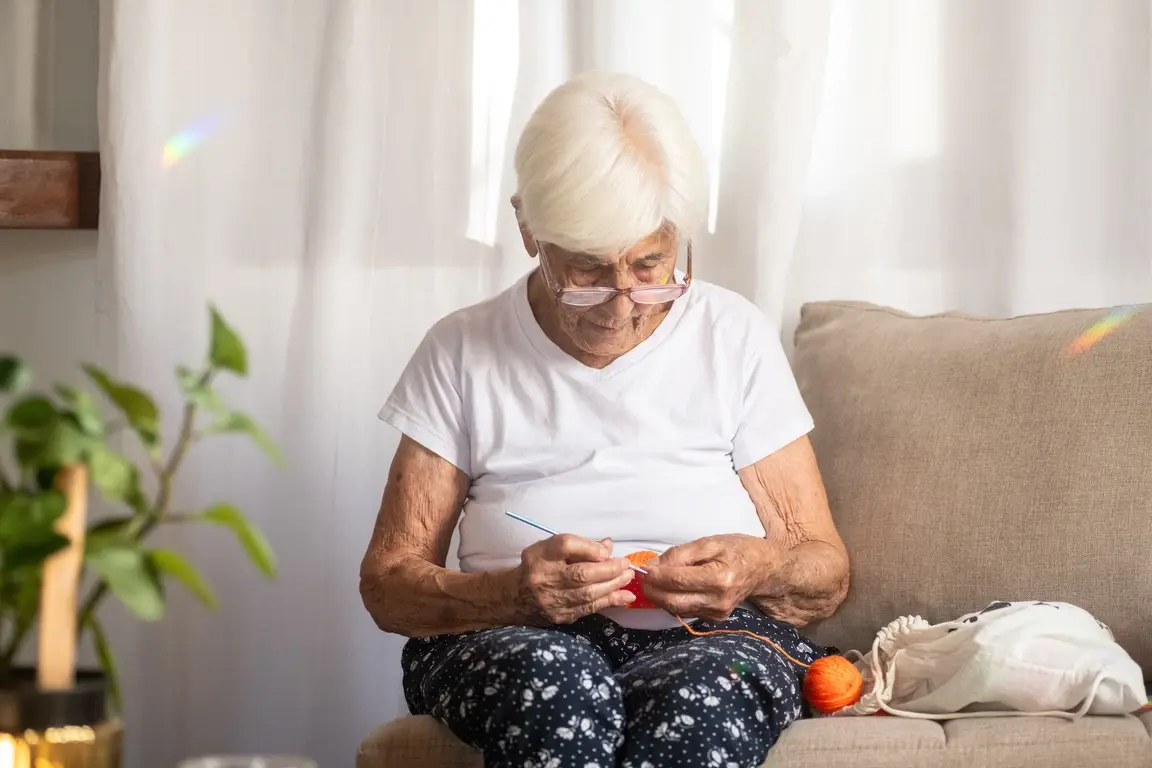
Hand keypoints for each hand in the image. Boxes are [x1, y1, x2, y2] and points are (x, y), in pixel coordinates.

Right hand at [514, 534, 635, 624]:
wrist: (515, 598)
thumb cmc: (538, 567)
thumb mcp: (550, 549)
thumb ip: (579, 546)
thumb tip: (608, 546)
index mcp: (540, 555)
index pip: (565, 545)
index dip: (589, 547)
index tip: (607, 549)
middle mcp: (544, 577)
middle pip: (580, 573)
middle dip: (608, 569)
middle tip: (626, 565)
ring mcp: (552, 600)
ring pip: (587, 594)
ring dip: (613, 585)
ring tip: (628, 577)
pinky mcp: (561, 616)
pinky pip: (589, 608)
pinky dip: (609, 601)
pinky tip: (625, 597)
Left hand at [642, 535, 779, 621]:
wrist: (764, 569)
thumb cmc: (738, 550)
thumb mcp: (710, 542)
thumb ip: (680, 554)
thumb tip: (653, 565)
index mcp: (719, 578)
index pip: (678, 580)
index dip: (656, 575)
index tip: (642, 568)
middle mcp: (719, 600)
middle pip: (674, 601)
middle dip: (652, 591)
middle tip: (641, 578)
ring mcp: (718, 613)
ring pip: (677, 610)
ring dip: (660, 598)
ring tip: (651, 583)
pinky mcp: (716, 619)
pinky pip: (687, 612)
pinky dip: (673, 601)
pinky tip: (669, 590)